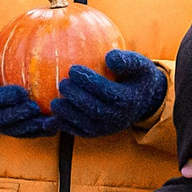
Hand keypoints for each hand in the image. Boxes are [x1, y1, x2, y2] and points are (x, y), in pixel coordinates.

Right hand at [0, 50, 54, 138]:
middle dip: (21, 114)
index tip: (21, 91)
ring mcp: (0, 127)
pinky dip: (40, 131)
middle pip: (5, 119)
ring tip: (48, 120)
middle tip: (36, 107)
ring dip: (33, 127)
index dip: (6, 98)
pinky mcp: (12, 130)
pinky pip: (26, 133)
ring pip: (17, 130)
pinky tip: (54, 124)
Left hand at [49, 51, 169, 138]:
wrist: (140, 102)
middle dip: (76, 97)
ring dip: (67, 114)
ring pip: (84, 124)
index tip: (73, 69)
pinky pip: (77, 130)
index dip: (89, 82)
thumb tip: (109, 57)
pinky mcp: (94, 133)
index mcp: (128, 100)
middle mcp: (117, 117)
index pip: (107, 92)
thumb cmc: (136, 77)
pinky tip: (51, 114)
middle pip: (94, 109)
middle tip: (62, 83)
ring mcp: (105, 128)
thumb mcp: (140, 65)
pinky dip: (63, 125)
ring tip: (54, 102)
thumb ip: (127, 60)